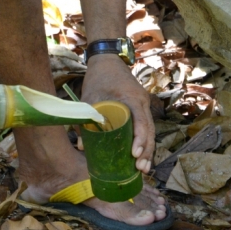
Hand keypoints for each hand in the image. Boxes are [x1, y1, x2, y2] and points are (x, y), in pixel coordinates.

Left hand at [82, 54, 154, 173]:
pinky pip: (146, 126)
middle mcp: (142, 102)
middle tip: (140, 169)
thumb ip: (85, 120)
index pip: (141, 122)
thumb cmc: (98, 78)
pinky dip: (145, 141)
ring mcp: (144, 104)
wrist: (108, 60)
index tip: (134, 154)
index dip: (140, 139)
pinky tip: (141, 156)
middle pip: (150, 130)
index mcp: (131, 98)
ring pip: (150, 130)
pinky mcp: (141, 107)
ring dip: (148, 149)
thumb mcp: (89, 98)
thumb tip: (80, 146)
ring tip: (142, 168)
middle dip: (147, 151)